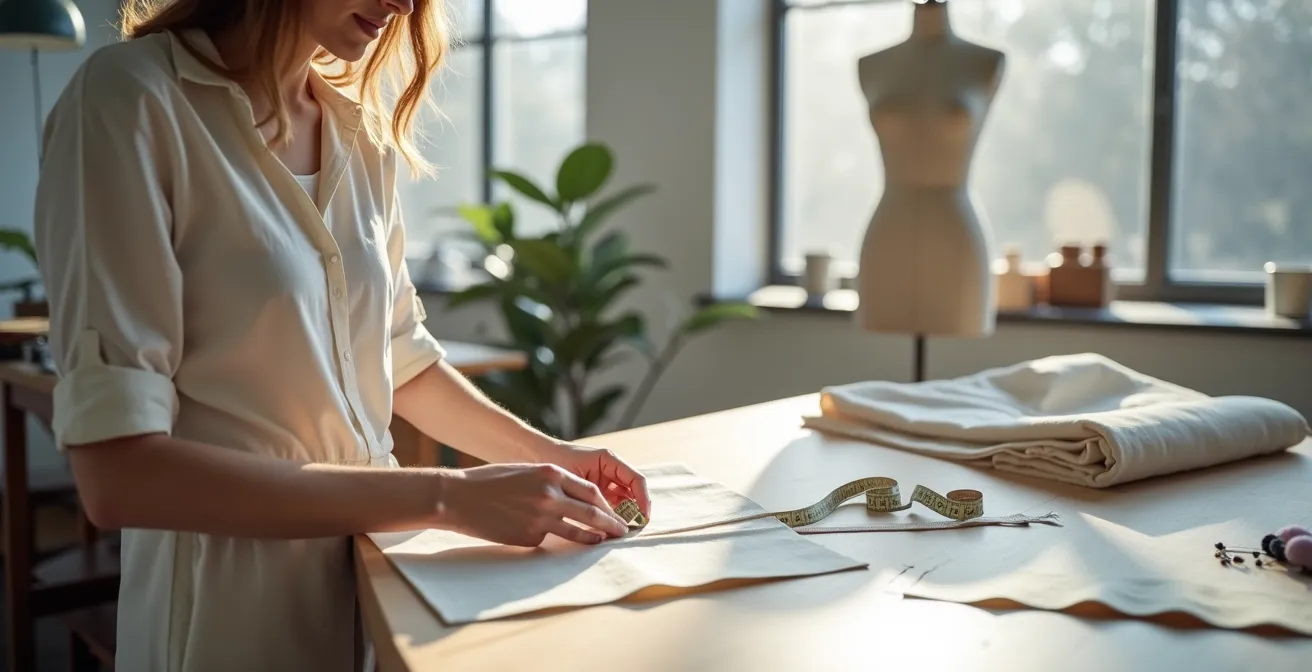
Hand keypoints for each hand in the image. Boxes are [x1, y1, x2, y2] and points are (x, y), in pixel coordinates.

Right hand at [438, 463, 629, 546]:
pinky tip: (545, 538)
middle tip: (622, 531)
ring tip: (602, 542)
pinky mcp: (529, 536)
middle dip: (610, 523)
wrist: (458, 497)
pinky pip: (547, 540)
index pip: (590, 491)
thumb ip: (552, 482)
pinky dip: (551, 540)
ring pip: (577, 531)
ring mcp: (541, 517)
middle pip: (591, 512)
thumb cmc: (490, 481)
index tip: (613, 512)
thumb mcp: (527, 471)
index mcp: (551, 473)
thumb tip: (575, 499)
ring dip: (593, 538)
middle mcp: (551, 495)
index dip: (605, 504)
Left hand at [536, 442, 651, 520]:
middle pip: (633, 493)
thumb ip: (591, 494)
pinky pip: (608, 507)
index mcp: (609, 460)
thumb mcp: (573, 476)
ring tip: (619, 532)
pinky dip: (609, 518)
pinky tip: (605, 529)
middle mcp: (610, 471)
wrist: (534, 455)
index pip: (636, 479)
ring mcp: (604, 482)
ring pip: (623, 502)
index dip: (643, 498)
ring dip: (623, 516)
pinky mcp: (594, 493)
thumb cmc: (552, 460)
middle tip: (632, 529)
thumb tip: (608, 518)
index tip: (643, 516)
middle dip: (636, 511)